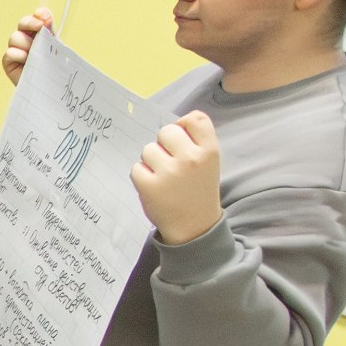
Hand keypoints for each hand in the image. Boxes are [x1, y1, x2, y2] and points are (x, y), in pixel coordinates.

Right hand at [0, 8, 55, 85]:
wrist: (50, 90)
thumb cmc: (54, 70)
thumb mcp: (55, 49)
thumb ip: (50, 33)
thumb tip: (46, 18)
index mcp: (40, 33)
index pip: (37, 17)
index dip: (40, 15)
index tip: (46, 20)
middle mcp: (27, 39)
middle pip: (23, 23)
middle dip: (31, 23)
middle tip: (40, 27)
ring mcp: (16, 50)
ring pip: (15, 37)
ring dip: (26, 44)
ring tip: (35, 55)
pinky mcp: (9, 63)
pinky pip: (10, 53)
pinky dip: (19, 55)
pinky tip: (27, 61)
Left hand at [131, 110, 221, 246]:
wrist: (194, 226)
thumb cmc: (198, 190)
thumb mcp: (209, 163)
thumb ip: (196, 142)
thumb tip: (174, 124)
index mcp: (210, 151)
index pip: (196, 118)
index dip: (184, 124)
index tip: (182, 138)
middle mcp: (190, 158)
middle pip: (167, 131)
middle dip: (164, 144)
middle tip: (170, 162)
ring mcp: (169, 172)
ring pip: (148, 149)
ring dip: (151, 161)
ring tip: (163, 177)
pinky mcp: (149, 185)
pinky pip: (136, 168)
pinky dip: (141, 176)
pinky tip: (154, 186)